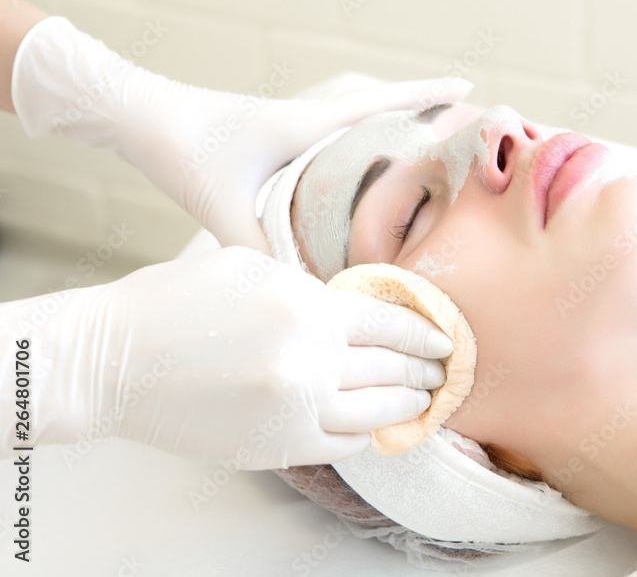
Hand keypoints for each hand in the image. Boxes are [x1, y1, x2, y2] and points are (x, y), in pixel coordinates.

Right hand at [0, 247, 453, 467]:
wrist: (113, 362)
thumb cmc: (175, 302)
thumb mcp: (252, 268)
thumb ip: (313, 289)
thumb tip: (360, 307)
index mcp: (308, 308)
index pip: (393, 322)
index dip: (427, 331)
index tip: (445, 338)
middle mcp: (311, 362)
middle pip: (395, 368)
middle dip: (426, 369)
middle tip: (444, 371)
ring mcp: (296, 410)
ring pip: (379, 412)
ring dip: (408, 404)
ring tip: (422, 399)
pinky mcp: (277, 446)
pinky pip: (346, 444)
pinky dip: (369, 433)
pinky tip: (379, 425)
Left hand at [11, 16, 472, 251]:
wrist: (141, 119)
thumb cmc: (186, 154)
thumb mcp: (226, 210)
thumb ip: (266, 254)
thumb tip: (309, 295)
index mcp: (307, 124)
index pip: (382, 102)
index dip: (428, 95)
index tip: (468, 87)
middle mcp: (308, 112)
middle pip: (380, 98)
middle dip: (422, 102)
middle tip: (462, 114)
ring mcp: (295, 114)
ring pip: (358, 107)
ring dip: (392, 112)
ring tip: (424, 134)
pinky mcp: (279, 123)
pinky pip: (336, 120)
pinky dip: (362, 127)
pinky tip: (363, 156)